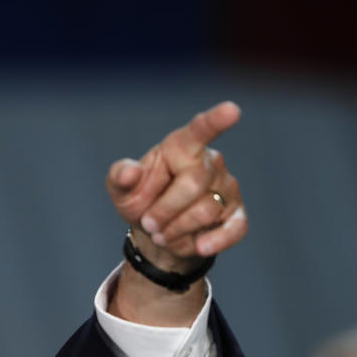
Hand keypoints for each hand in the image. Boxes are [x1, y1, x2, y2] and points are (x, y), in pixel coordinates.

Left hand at [106, 101, 246, 266]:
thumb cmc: (141, 199)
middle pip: (193, 185)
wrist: (156, 233)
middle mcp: (210, 162)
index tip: (231, 110)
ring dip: (177, 230)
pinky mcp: (237, 214)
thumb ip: (120, 176)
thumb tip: (130, 171)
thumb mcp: (121, 189)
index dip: (215, 120)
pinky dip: (215, 240)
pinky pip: (234, 228)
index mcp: (181, 147)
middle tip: (148, 223)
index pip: (199, 130)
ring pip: (207, 211)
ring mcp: (227, 188)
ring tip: (162, 233)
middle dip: (165, 210)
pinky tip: (199, 245)